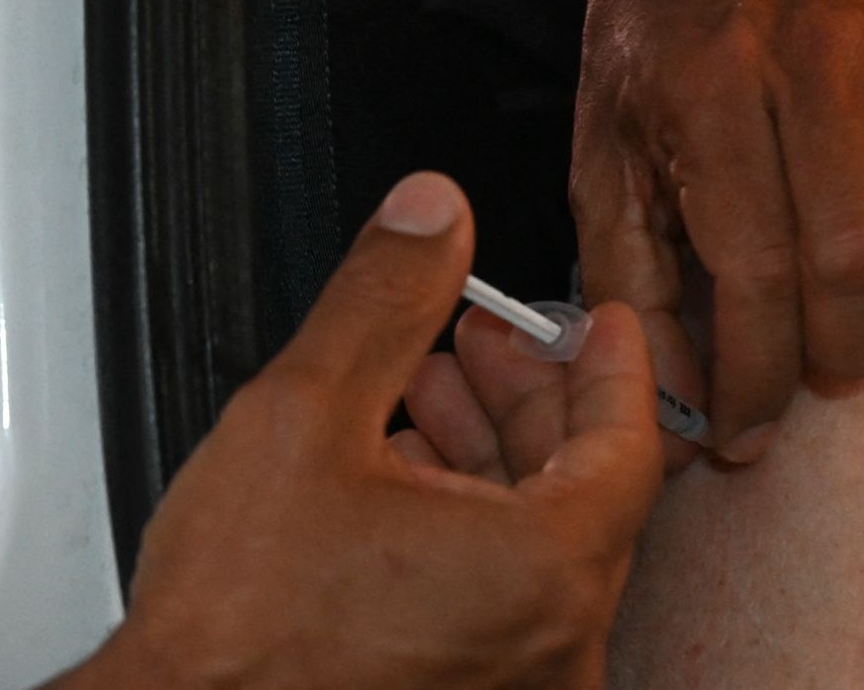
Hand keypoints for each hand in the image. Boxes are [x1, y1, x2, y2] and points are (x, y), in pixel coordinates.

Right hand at [54, 173, 661, 689]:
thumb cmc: (235, 640)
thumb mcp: (305, 418)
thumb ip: (384, 299)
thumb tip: (432, 217)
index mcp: (544, 573)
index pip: (628, 445)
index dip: (610, 367)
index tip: (599, 323)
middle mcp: (552, 649)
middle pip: (582, 495)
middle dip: (527, 401)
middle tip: (482, 342)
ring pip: (538, 553)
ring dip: (491, 465)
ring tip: (416, 401)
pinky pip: (503, 611)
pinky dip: (472, 540)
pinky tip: (399, 493)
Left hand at [571, 0, 863, 464]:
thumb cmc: (655, 33)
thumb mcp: (600, 148)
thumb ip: (629, 281)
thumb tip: (684, 405)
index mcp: (713, 93)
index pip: (754, 274)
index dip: (753, 379)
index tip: (744, 429)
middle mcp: (819, 68)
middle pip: (858, 266)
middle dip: (835, 356)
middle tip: (809, 372)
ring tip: (862, 305)